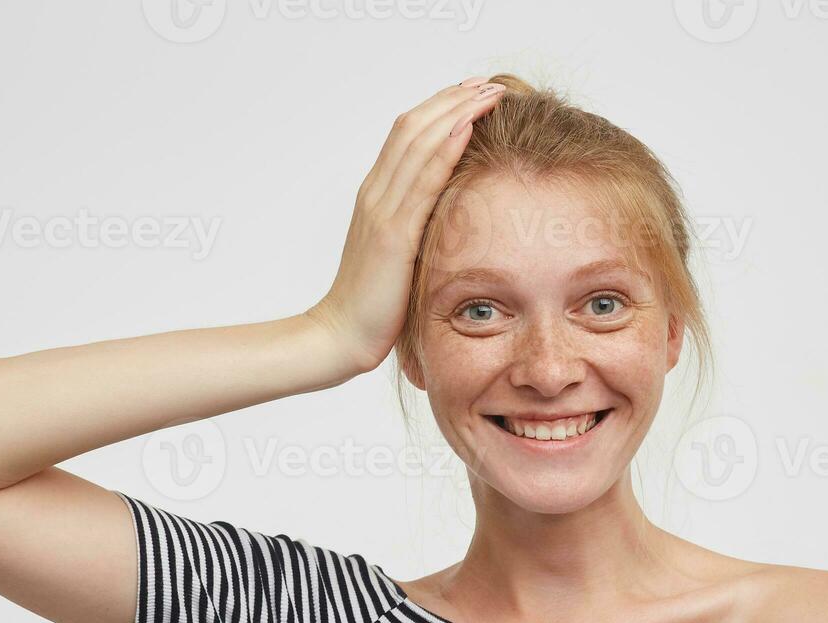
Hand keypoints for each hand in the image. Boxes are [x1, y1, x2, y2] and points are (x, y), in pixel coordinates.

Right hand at [308, 76, 507, 372]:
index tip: (473, 94)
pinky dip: (445, 148)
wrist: (340, 335)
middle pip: (413, 127)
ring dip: (456, 112)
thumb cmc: (373, 304)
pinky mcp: (392, 233)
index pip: (408, 135)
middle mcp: (376, 193)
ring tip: (487, 93)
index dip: (440, 108)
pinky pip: (422, 180)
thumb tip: (449, 214)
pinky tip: (467, 127)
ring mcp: (382, 210)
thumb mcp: (399, 255)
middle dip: (453, 100)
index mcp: (376, 196)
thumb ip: (416, 228)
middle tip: (487, 83)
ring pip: (418, 143)